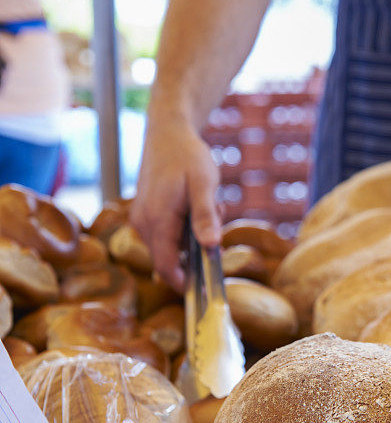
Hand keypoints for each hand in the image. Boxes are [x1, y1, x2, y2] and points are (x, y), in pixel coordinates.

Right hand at [131, 116, 221, 290]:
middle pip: (169, 259)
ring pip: (170, 245)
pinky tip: (198, 203)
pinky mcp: (145, 214)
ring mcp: (141, 219)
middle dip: (197, 252)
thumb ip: (206, 216)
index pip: (165, 266)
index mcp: (157, 219)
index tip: (204, 290)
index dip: (183, 283)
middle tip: (217, 217)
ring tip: (210, 204)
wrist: (168, 133)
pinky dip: (186, 227)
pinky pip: (167, 233)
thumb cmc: (188, 157)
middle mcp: (143, 223)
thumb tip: (210, 246)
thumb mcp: (205, 184)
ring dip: (194, 236)